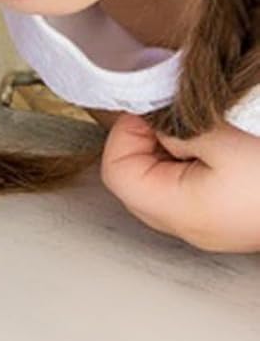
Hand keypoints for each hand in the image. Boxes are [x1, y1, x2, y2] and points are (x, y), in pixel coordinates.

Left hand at [100, 112, 259, 251]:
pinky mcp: (224, 222)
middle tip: (176, 120)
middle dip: (146, 142)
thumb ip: (178, 130)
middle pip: (134, 180)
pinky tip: (219, 151)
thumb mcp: (226, 141)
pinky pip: (188, 193)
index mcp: (175, 210)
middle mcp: (184, 227)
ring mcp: (205, 229)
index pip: (115, 171)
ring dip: (170, 154)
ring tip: (203, 136)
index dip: (125, 134)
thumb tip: (154, 121)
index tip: (150, 111)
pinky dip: (192, 166)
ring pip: (161, 186)